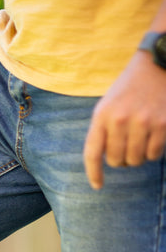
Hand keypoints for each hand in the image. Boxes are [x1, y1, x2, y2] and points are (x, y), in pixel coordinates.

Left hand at [83, 52, 165, 188]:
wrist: (157, 65)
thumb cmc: (129, 90)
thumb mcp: (107, 105)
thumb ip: (102, 131)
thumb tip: (101, 162)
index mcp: (102, 115)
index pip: (92, 153)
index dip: (94, 173)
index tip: (97, 185)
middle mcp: (120, 119)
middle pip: (115, 160)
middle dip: (120, 159)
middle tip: (126, 147)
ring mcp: (143, 122)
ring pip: (135, 161)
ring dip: (137, 156)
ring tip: (139, 141)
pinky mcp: (163, 124)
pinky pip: (153, 155)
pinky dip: (152, 152)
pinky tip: (153, 137)